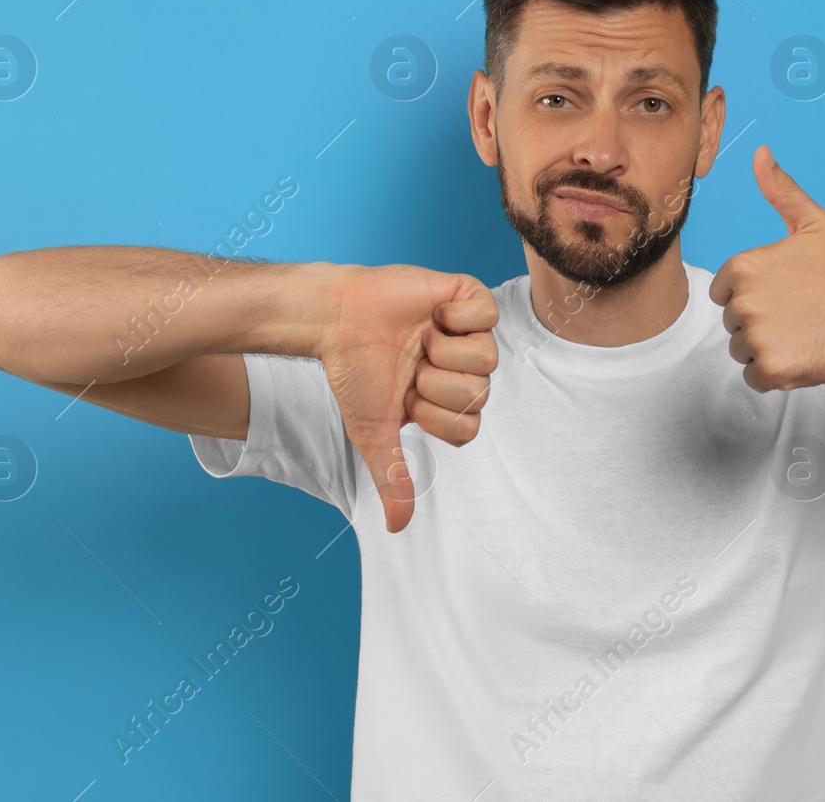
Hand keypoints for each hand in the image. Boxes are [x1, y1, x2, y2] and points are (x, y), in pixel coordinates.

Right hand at [313, 264, 498, 531]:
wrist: (336, 320)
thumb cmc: (355, 373)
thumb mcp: (373, 433)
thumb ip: (392, 476)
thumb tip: (398, 528)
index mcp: (449, 400)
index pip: (470, 426)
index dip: (435, 417)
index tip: (407, 400)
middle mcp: (464, 368)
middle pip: (480, 394)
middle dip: (435, 384)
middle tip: (411, 366)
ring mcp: (469, 332)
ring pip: (488, 358)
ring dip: (443, 352)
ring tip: (420, 340)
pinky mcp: (467, 297)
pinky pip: (488, 315)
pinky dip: (456, 317)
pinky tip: (433, 315)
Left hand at [710, 145, 824, 392]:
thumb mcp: (813, 222)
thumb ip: (780, 190)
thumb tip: (760, 153)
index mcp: (745, 266)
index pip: (725, 293)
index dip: (754, 295)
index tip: (785, 294)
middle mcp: (745, 301)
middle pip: (733, 323)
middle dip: (760, 323)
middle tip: (799, 315)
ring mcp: (758, 337)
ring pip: (742, 351)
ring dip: (767, 349)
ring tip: (803, 333)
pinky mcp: (773, 369)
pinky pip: (755, 378)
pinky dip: (776, 374)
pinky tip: (803, 354)